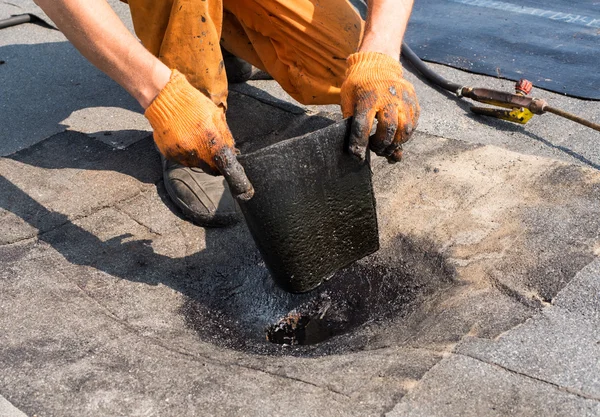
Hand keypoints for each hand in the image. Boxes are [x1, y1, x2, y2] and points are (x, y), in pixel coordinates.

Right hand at [145, 70, 253, 200]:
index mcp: (210, 141)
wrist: (164, 98)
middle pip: (210, 168)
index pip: (223, 166)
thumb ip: (225, 135)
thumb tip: (232, 150)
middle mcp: (195, 151)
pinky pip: (182, 160)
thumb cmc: (193, 103)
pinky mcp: (169, 154)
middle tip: (211, 151)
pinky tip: (183, 138)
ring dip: (198, 157)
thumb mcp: (215, 114)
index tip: (229, 169)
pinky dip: (185, 153)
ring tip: (193, 138)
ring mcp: (181, 154)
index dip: (228, 169)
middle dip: (213, 163)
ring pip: (195, 164)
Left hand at [341, 52, 419, 161]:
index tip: (357, 155)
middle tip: (376, 148)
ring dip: (396, 143)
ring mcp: (403, 99)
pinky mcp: (413, 102)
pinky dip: (405, 136)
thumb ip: (351, 120)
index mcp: (367, 98)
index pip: (363, 126)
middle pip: (389, 128)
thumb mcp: (348, 99)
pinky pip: (413, 124)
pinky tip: (396, 138)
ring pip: (405, 129)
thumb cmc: (359, 85)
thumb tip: (356, 144)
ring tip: (387, 147)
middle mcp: (388, 98)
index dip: (359, 144)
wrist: (377, 64)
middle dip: (382, 144)